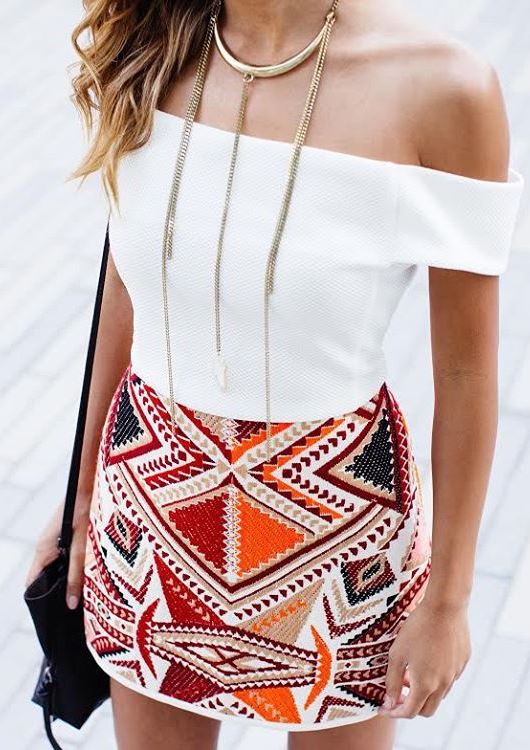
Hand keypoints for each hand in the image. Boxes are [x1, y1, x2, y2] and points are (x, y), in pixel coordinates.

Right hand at [25, 491, 92, 610]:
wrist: (91, 480)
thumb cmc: (85, 509)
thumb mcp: (82, 546)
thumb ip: (76, 574)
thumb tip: (70, 604)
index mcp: (43, 550)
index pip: (32, 585)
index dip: (42, 602)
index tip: (56, 616)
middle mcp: (46, 546)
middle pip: (46, 578)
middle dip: (59, 592)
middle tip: (77, 609)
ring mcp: (57, 540)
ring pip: (59, 567)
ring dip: (70, 578)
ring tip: (87, 594)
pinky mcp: (69, 534)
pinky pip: (68, 556)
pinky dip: (76, 566)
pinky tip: (93, 572)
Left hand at [379, 597, 470, 717]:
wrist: (445, 607)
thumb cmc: (417, 628)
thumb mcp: (397, 654)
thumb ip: (392, 681)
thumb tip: (390, 702)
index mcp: (425, 685)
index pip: (410, 712)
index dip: (395, 713)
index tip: (385, 707)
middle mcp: (443, 684)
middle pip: (427, 710)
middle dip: (411, 707)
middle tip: (399, 694)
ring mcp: (455, 674)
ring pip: (440, 695)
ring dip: (425, 692)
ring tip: (411, 673)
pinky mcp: (463, 662)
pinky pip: (449, 678)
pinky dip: (437, 678)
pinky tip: (427, 660)